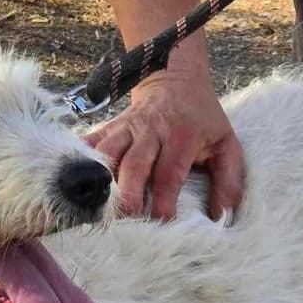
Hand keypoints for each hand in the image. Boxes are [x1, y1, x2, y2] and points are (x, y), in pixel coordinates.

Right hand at [85, 69, 243, 220]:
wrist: (176, 78)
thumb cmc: (203, 120)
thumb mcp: (227, 144)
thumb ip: (229, 181)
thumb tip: (222, 216)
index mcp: (182, 136)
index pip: (169, 173)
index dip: (163, 201)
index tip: (162, 223)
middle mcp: (151, 130)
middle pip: (134, 165)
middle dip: (127, 194)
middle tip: (125, 220)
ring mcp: (127, 127)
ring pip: (107, 155)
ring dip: (100, 182)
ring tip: (97, 208)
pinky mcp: (110, 126)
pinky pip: (90, 143)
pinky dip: (80, 161)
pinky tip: (73, 181)